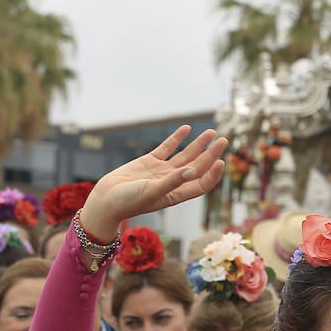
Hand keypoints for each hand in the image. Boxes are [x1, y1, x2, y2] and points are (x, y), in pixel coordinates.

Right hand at [80, 126, 227, 240]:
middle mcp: (172, 182)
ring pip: (185, 155)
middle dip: (211, 154)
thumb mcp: (152, 192)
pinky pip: (167, 148)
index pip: (201, 184)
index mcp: (176, 195)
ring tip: (211, 132)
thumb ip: (172, 182)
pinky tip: (187, 128)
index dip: (212, 174)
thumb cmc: (128, 202)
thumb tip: (192, 171)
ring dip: (198, 144)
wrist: (106, 199)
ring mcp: (162, 171)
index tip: (220, 161)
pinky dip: (177, 138)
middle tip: (224, 140)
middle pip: (197, 166)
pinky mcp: (149, 162)